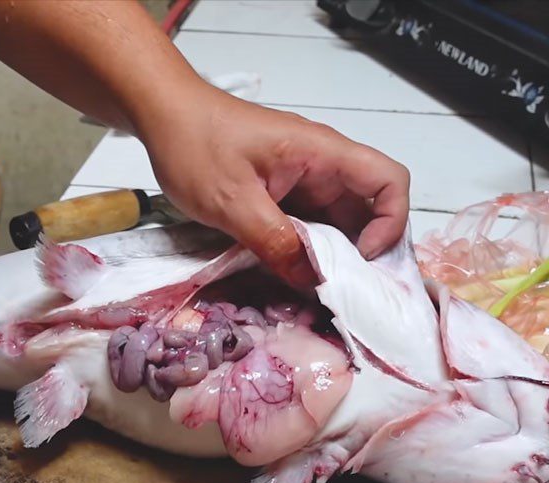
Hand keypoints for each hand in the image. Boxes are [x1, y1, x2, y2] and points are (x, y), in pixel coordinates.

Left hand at [136, 83, 410, 280]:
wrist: (165, 118)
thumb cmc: (196, 147)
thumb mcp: (233, 202)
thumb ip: (274, 242)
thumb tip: (311, 282)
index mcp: (322, 154)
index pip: (389, 181)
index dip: (389, 224)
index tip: (360, 259)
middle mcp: (322, 167)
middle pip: (368, 210)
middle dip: (363, 253)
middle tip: (343, 294)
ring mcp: (303, 181)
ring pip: (338, 223)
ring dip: (335, 257)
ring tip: (320, 291)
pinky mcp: (284, 195)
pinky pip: (310, 226)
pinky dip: (310, 252)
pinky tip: (297, 276)